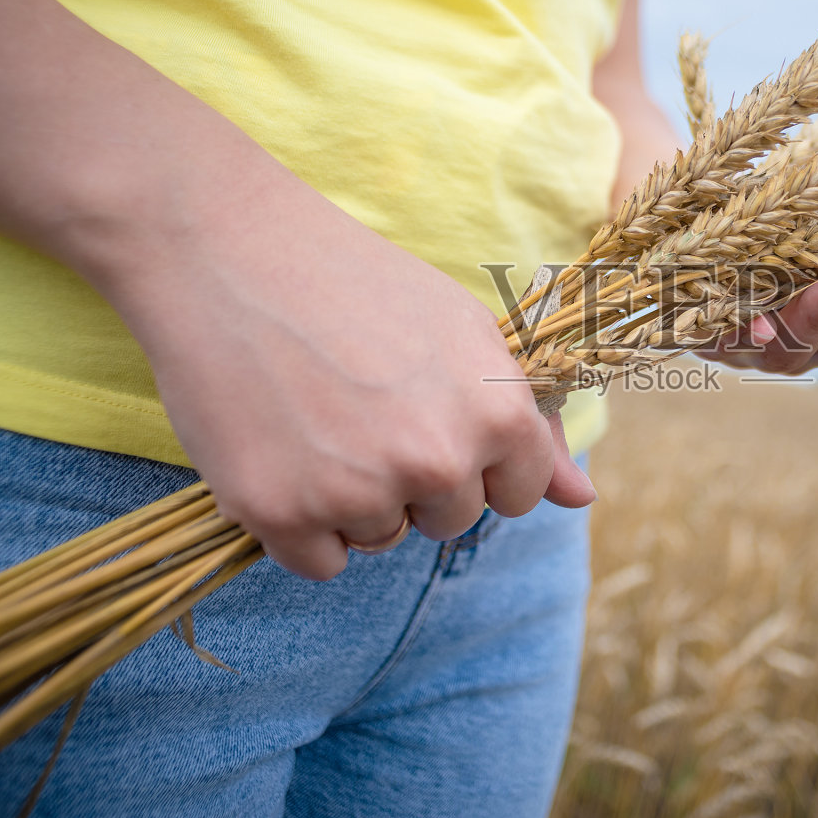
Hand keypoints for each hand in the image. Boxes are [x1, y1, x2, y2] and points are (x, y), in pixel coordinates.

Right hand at [100, 170, 594, 581]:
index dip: (476, 460)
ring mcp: (358, 491)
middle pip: (448, 523)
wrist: (232, 253)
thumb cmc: (359, 286)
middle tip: (365, 409)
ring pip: (382, 541)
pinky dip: (301, 526)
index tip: (434, 419)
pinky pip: (320, 564)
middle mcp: (437, 460)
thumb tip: (585, 501)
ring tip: (319, 418)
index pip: (515, 495)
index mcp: (496, 415)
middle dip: (415, 483)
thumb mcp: (466, 336)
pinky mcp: (281, 513)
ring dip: (355, 502)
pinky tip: (285, 453)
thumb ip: (532, 428)